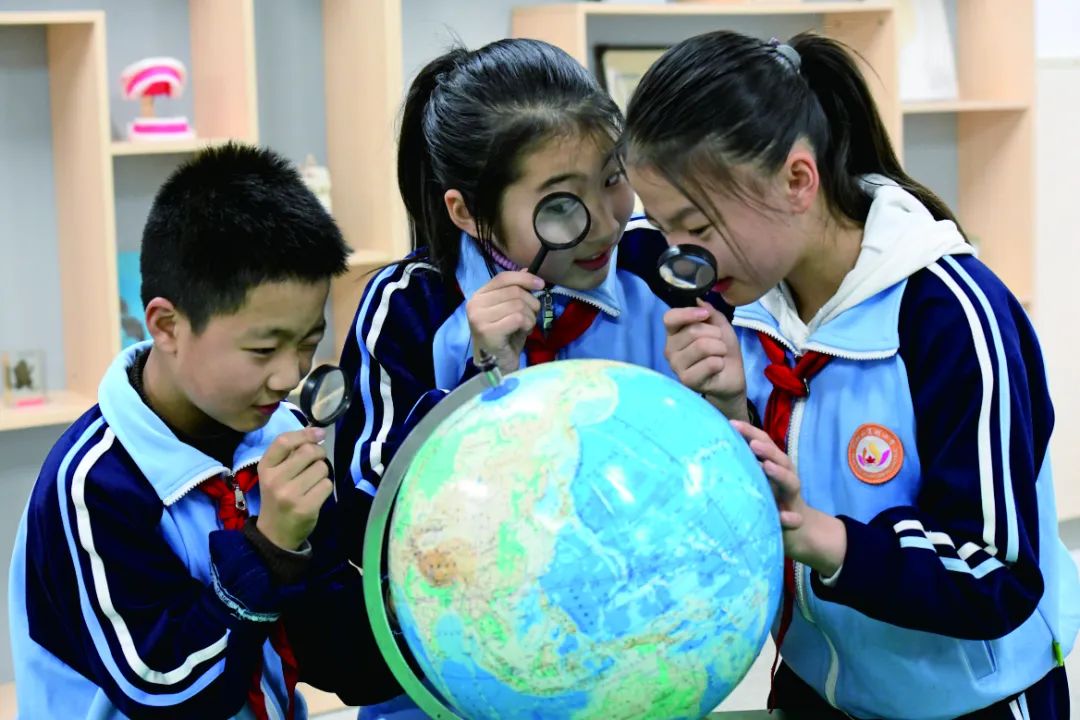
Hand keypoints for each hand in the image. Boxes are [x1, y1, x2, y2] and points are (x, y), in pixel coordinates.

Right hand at [255, 427, 332, 550]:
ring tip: (312, 483)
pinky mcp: (305, 508)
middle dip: (319, 453)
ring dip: (322, 473)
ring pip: (321, 468)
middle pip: (309, 452)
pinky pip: (327, 485)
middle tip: (316, 462)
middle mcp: (275, 480)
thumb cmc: (278, 497)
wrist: (274, 533)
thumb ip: (291, 453)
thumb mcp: (274, 474)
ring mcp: (290, 495)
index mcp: (265, 467)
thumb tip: (318, 432)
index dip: (305, 433)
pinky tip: (315, 495)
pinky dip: (325, 487)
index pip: (284, 441)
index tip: (319, 433)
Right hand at [466, 271, 543, 373]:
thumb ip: (515, 291)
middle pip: (514, 291)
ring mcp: (479, 318)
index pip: (503, 278)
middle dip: (531, 304)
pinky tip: (524, 333)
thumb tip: (527, 271)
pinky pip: (518, 318)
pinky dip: (527, 325)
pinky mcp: (488, 331)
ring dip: (530, 317)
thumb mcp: (511, 310)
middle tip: (532, 317)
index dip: (524, 278)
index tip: (541, 285)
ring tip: (526, 327)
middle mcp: (475, 304)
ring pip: (518, 305)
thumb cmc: (506, 337)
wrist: (498, 365)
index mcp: (479, 296)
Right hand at [664, 299, 747, 420]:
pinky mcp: (687, 380)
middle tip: (719, 344)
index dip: (688, 313)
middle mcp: (670, 349)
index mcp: (674, 334)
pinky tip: (718, 368)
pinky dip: (720, 363)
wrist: (731, 376)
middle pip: (692, 331)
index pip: (670, 318)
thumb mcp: (720, 326)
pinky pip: (710, 363)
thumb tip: (699, 300)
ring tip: (720, 355)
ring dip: (720, 348)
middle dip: (715, 334)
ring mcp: (676, 366)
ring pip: (702, 346)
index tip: (705, 315)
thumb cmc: (722, 350)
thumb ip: (710, 313)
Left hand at [730, 420, 846, 576]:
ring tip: (767, 467)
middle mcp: (785, 478)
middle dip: (767, 450)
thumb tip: (712, 448)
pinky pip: (795, 519)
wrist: (797, 530)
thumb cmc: (769, 499)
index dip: (750, 432)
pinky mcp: (795, 520)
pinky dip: (790, 518)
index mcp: (774, 466)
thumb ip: (743, 465)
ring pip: (791, 483)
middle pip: (780, 459)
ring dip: (780, 474)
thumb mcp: (756, 480)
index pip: (763, 444)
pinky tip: (783, 517)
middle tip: (752, 444)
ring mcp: (791, 498)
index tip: (731, 424)